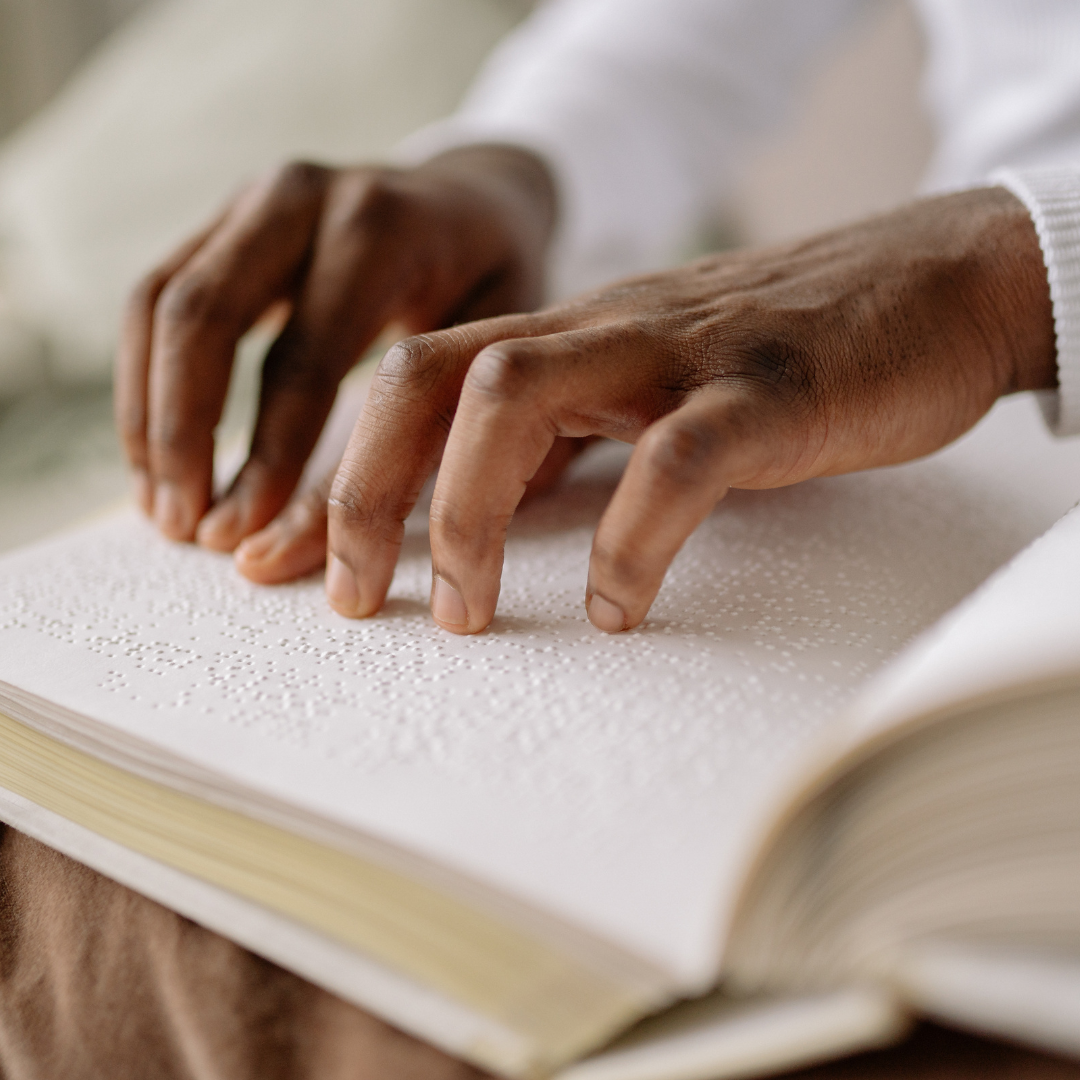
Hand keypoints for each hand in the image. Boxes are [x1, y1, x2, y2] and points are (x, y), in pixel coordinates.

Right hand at [114, 146, 556, 560]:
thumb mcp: (496, 344)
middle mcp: (303, 197)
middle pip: (203, 317)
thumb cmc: (493, 282)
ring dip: (147, 416)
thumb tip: (370, 541)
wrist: (473, 197)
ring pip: (159, 305)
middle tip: (189, 530)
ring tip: (162, 510)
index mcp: (381, 229)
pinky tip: (156, 458)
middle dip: (183, 435)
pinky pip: (152, 299)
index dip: (268, 456)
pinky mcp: (221, 221)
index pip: (304, 357)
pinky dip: (142, 383)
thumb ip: (437, 426)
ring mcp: (250, 200)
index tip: (243, 537)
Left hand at [300, 186, 1052, 633]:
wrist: (932, 285)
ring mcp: (677, 354)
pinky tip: (624, 611)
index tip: (284, 567)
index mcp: (564, 337)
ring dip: (465, 512)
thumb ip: (569, 443)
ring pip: (515, 395)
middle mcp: (597, 333)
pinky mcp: (766, 391)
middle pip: (424, 374)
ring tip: (466, 614)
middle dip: (363, 491)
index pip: (407, 385)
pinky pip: (674, 459)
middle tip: (351, 602)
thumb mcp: (649, 394)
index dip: (332, 478)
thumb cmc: (781, 360)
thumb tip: (482, 526)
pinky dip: (632, 540)